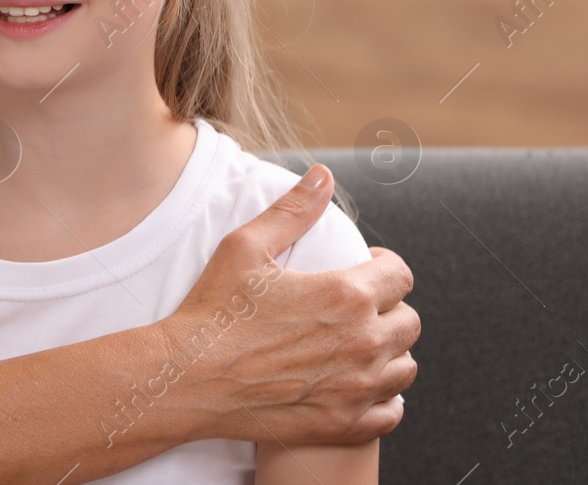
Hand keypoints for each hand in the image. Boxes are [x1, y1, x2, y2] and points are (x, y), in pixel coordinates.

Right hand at [162, 163, 417, 445]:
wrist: (189, 377)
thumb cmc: (214, 310)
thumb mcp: (246, 247)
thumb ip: (292, 210)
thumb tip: (323, 176)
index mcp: (345, 295)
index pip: (400, 275)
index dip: (384, 266)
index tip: (365, 267)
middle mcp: (362, 343)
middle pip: (410, 321)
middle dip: (388, 308)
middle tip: (357, 308)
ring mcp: (356, 388)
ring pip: (405, 367)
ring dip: (389, 352)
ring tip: (357, 344)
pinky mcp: (343, 423)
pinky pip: (391, 413)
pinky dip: (382, 398)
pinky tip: (356, 384)